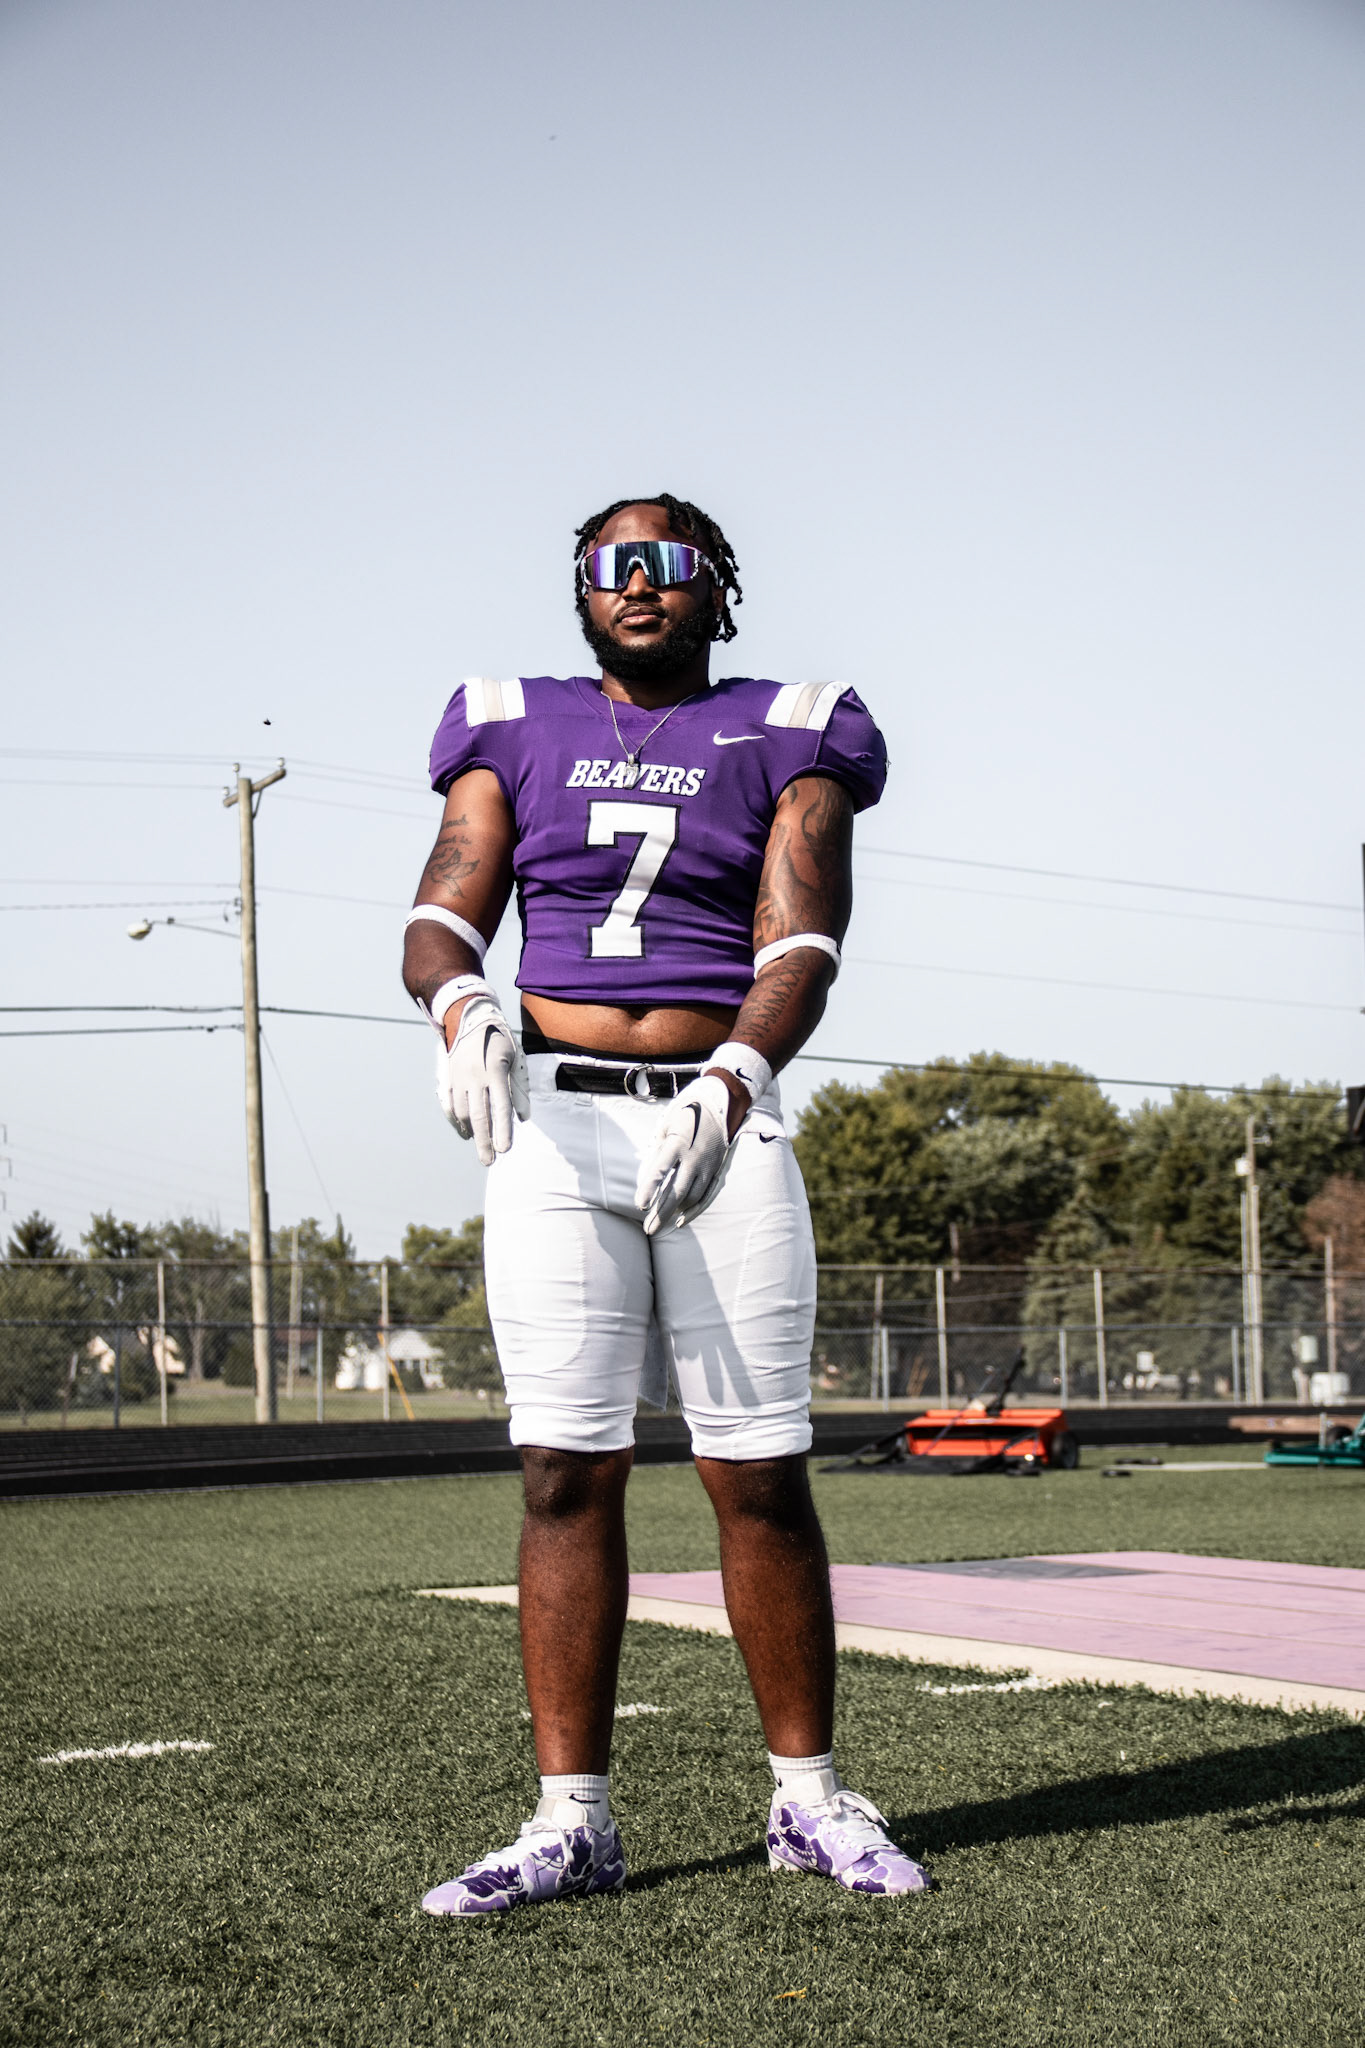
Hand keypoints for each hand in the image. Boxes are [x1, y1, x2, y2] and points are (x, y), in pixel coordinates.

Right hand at [436, 997, 529, 1164]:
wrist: (466, 1016)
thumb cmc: (498, 1038)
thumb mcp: (516, 1057)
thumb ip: (520, 1088)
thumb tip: (523, 1118)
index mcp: (495, 1070)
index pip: (501, 1107)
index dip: (503, 1130)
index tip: (505, 1149)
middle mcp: (475, 1076)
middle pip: (480, 1116)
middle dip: (484, 1141)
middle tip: (489, 1161)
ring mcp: (458, 1078)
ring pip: (464, 1113)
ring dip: (472, 1133)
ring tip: (481, 1146)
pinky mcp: (448, 1078)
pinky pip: (450, 1105)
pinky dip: (457, 1121)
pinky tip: (465, 1132)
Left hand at [634, 1075, 733, 1234]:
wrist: (720, 1105)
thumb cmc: (686, 1114)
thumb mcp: (666, 1125)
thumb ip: (657, 1149)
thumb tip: (648, 1176)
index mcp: (678, 1143)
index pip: (661, 1170)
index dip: (650, 1189)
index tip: (640, 1206)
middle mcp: (694, 1157)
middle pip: (677, 1191)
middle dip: (661, 1213)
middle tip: (648, 1230)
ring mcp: (707, 1166)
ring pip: (691, 1197)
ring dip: (675, 1213)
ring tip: (658, 1224)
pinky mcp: (715, 1170)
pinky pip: (706, 1195)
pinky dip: (694, 1210)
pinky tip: (681, 1221)